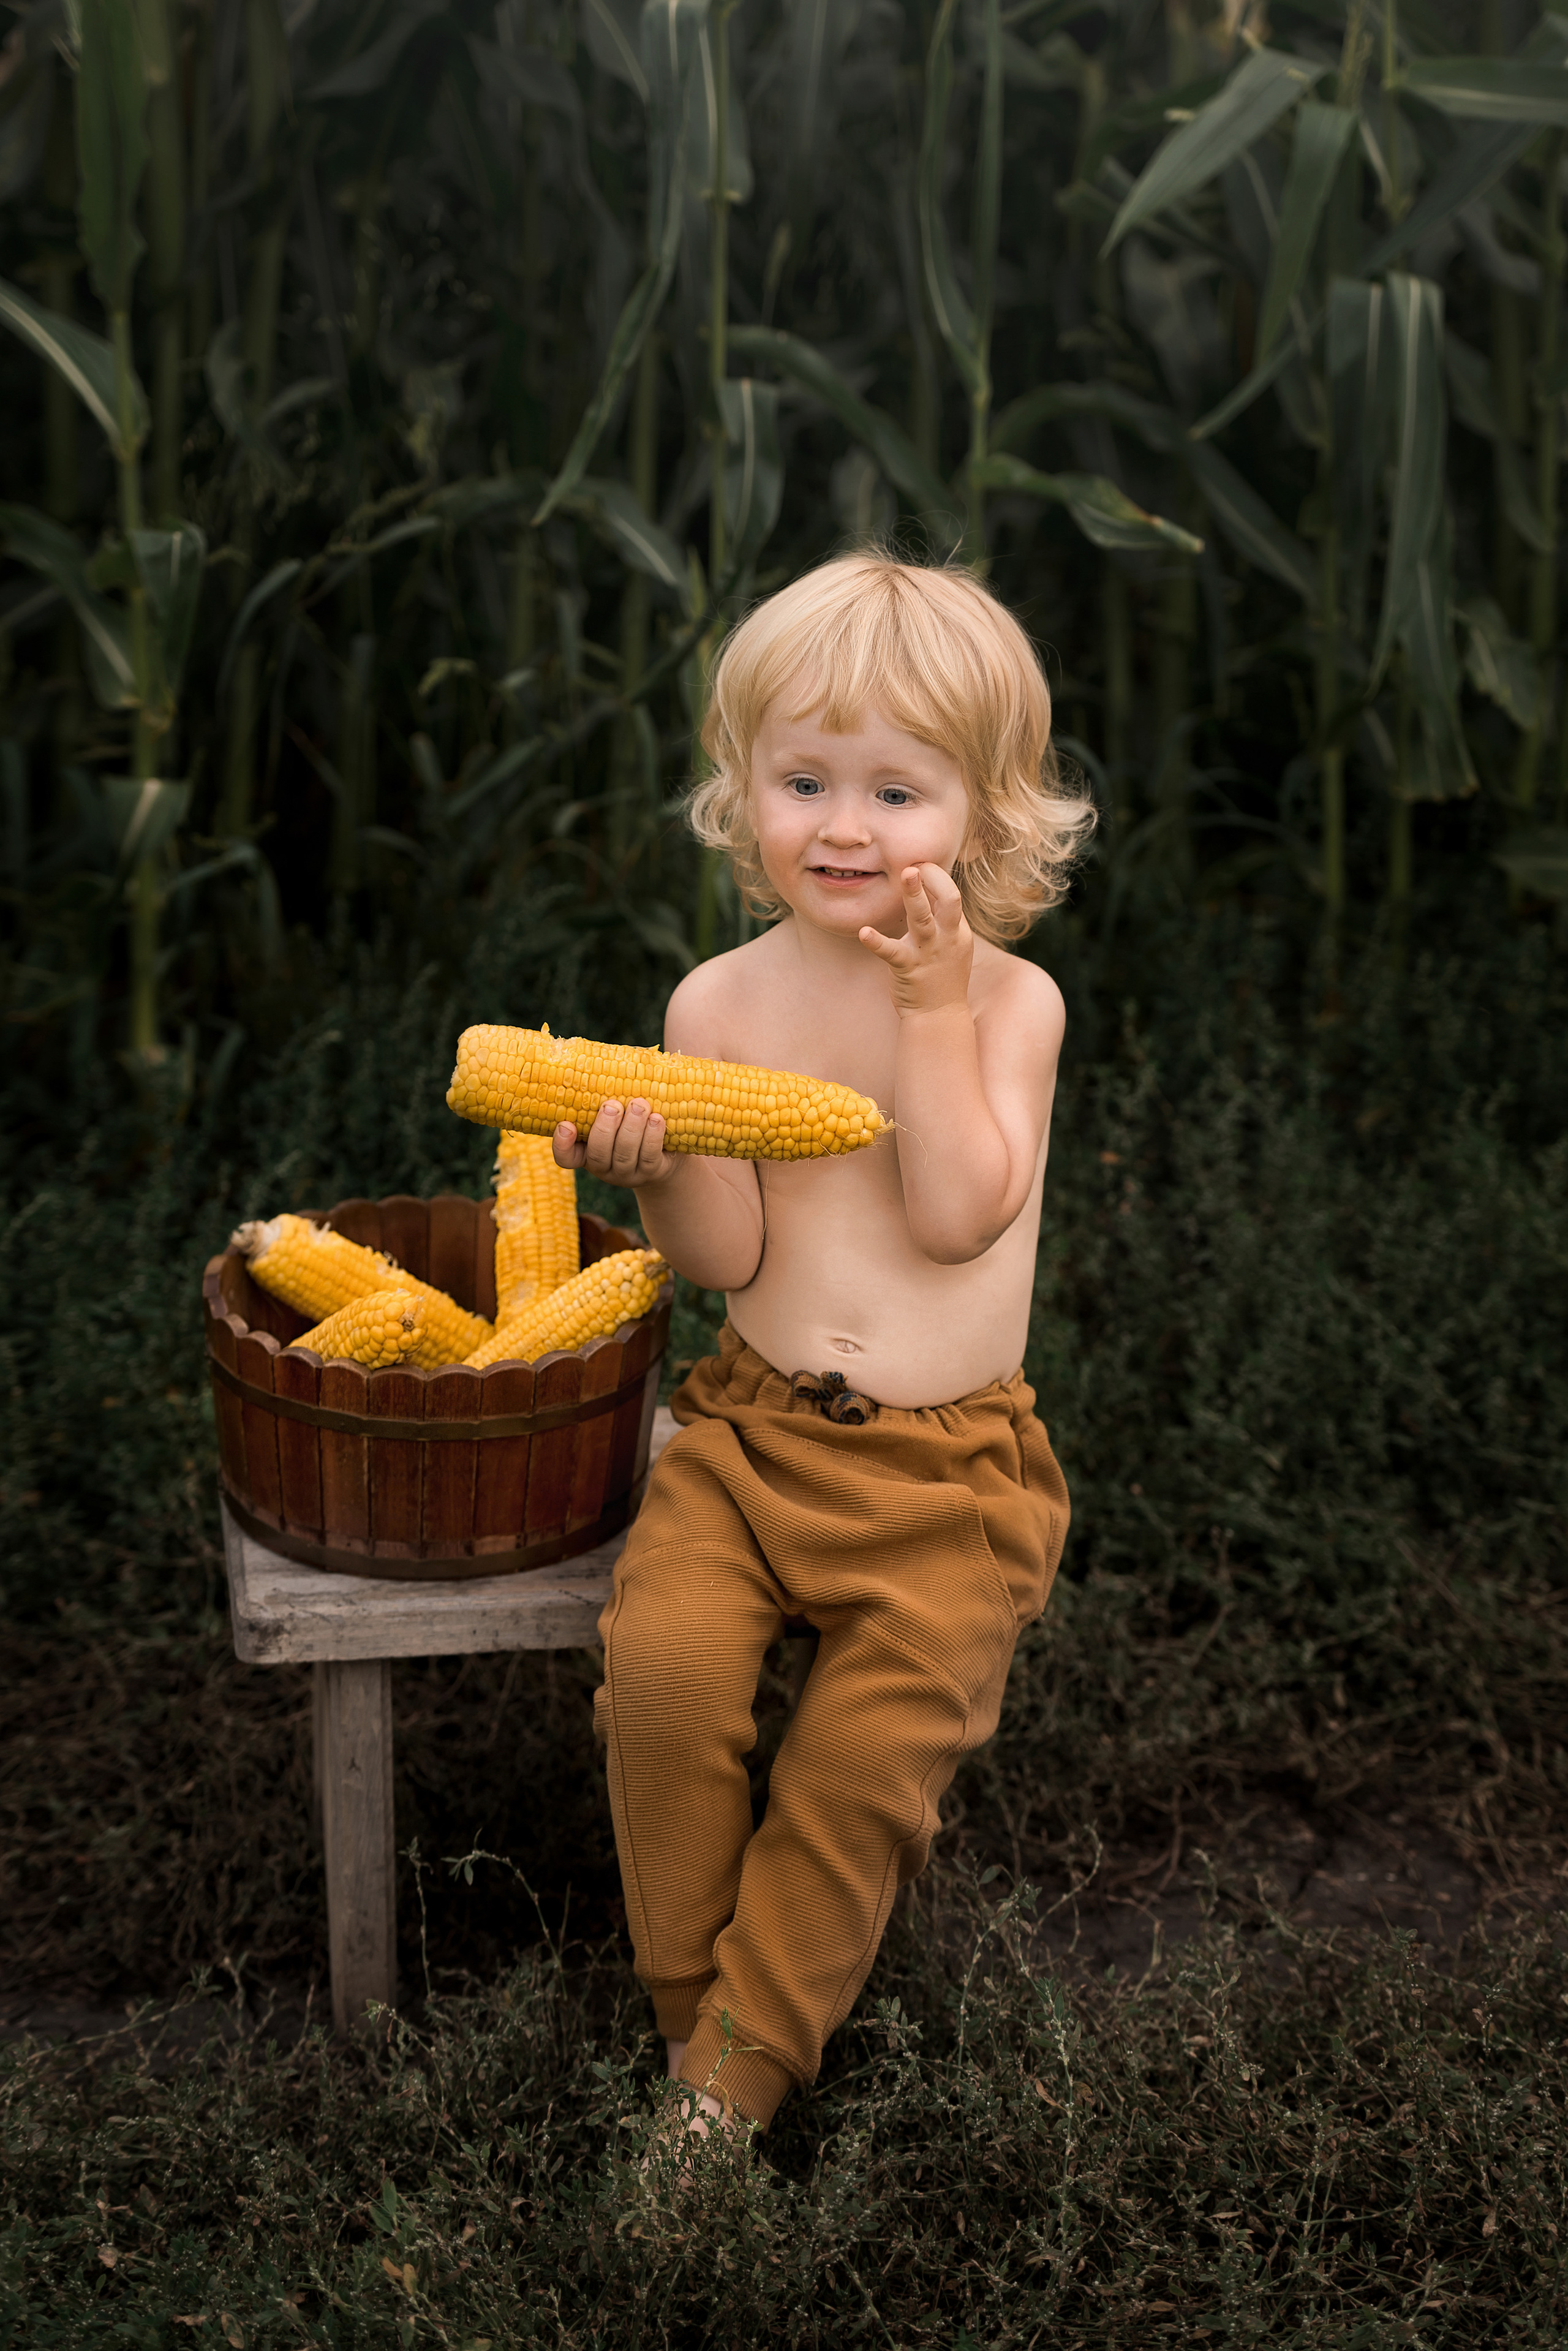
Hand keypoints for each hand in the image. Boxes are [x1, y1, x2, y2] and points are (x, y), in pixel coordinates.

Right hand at [552, 1098, 678, 1187]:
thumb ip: (603, 1094)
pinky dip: (652, 1136)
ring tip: (639, 1105)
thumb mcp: (615, 1110)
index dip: (562, 1145)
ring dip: (631, 1129)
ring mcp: (628, 1174)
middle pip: (598, 1155)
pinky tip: (656, 1118)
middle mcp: (604, 1167)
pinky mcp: (652, 1172)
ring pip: (624, 1156)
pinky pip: (649, 1157)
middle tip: (612, 1105)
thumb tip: (598, 1057)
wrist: (666, 1146)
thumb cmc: (631, 1118)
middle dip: (605, 1129)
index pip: (566, 1157)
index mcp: (586, 1151)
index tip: (566, 1124)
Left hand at [858, 862, 973, 1016]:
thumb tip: (927, 887)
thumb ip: (941, 918)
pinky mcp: (908, 968)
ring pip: (924, 920)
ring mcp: (928, 953)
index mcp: (957, 929)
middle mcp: (947, 937)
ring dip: (915, 896)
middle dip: (935, 879)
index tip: (920, 863)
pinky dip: (877, 942)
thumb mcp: (950, 943)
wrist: (939, 1016)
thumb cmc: (940, 976)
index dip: (936, 875)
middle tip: (918, 863)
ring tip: (906, 874)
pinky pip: (891, 952)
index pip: (951, 894)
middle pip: (949, 901)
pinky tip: (864, 932)